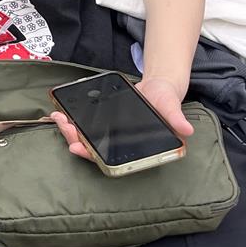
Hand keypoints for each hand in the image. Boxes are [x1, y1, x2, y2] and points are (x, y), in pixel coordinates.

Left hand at [50, 76, 193, 162]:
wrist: (157, 88)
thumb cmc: (166, 101)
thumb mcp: (171, 107)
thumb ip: (176, 119)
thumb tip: (186, 130)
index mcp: (136, 148)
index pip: (112, 159)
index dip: (94, 156)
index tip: (79, 149)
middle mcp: (121, 145)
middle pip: (94, 149)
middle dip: (76, 140)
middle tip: (66, 127)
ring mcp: (110, 134)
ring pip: (86, 137)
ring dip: (70, 130)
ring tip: (59, 117)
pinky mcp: (103, 123)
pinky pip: (86, 124)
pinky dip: (73, 119)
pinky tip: (62, 110)